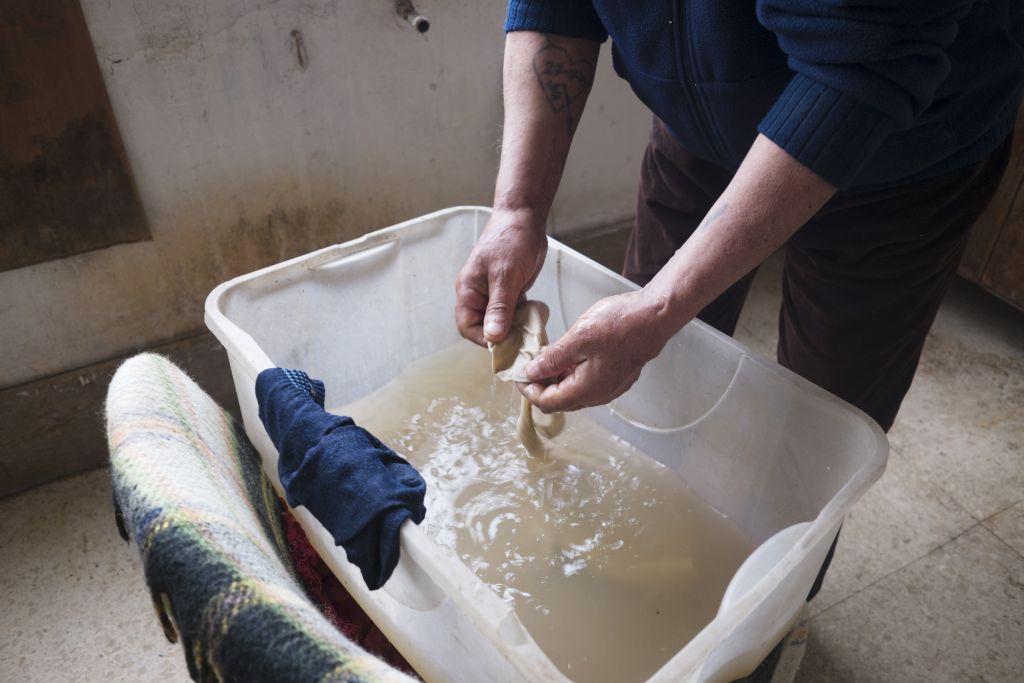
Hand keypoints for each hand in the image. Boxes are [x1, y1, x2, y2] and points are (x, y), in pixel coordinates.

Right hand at [455, 210, 547, 345]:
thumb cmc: (510, 240)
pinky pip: (512, 312)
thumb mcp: (504, 276)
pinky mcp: (510, 291)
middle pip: (484, 327)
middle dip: (501, 337)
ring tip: (530, 334)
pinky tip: (534, 321)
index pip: (467, 326)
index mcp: (468, 291)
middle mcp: (478, 295)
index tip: (504, 345)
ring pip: (500, 322)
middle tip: (521, 343)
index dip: (483, 339)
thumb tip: (493, 336)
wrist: (524, 217)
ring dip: (514, 329)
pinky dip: (522, 319)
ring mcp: (494, 294)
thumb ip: (499, 307)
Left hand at [518, 290, 679, 412]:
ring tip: (545, 357)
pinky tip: (567, 354)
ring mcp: (610, 386)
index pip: (547, 402)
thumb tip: (532, 372)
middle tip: (529, 364)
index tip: (518, 375)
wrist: (655, 316)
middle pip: (560, 400)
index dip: (528, 390)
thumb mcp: (578, 338)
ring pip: (574, 391)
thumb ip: (553, 359)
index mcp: (586, 390)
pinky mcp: (617, 375)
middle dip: (541, 385)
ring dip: (557, 378)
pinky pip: (587, 382)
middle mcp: (599, 394)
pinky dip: (572, 373)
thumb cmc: (621, 324)